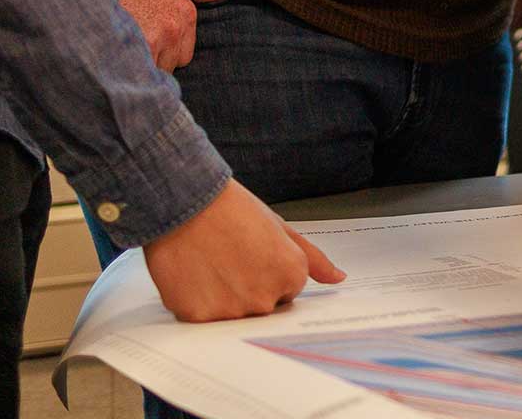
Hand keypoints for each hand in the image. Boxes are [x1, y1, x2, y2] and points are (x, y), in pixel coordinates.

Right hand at [118, 0, 224, 71]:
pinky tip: (119, 67)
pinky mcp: (138, 49)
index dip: (166, 54)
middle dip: (156, 62)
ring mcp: (156, 40)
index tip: (152, 46)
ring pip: (155, 72)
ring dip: (142, 69)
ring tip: (125, 58)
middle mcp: (175, 29)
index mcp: (186, 13)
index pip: (183, 54)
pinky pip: (141, 75)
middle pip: (170, 65)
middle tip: (138, 51)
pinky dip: (131, 75)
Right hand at [141, 180, 343, 322]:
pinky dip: (196, 302)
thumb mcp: (279, 227)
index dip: (266, 271)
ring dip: (222, 298)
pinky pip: (202, 319)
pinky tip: (192, 274)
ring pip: (232, 316)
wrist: (183, 201)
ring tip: (210, 263)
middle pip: (261, 307)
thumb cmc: (229, 210)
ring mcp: (233, 311)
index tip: (251, 253)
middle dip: (247, 288)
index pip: (287, 291)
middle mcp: (266, 298)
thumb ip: (312, 258)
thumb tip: (338, 278)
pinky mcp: (200, 318)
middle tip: (228, 257)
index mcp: (291, 274)